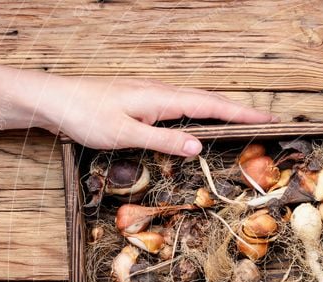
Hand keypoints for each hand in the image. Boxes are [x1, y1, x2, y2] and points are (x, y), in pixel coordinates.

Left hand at [37, 76, 277, 155]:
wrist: (55, 99)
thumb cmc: (85, 116)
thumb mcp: (124, 134)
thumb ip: (163, 141)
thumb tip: (199, 148)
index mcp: (163, 99)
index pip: (212, 107)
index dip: (242, 114)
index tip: (268, 119)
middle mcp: (163, 92)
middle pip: (211, 101)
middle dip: (241, 111)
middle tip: (268, 121)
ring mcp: (154, 94)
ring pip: (198, 101)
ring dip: (224, 110)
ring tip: (245, 121)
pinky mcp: (145, 100)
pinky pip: (184, 104)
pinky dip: (204, 111)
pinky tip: (203, 119)